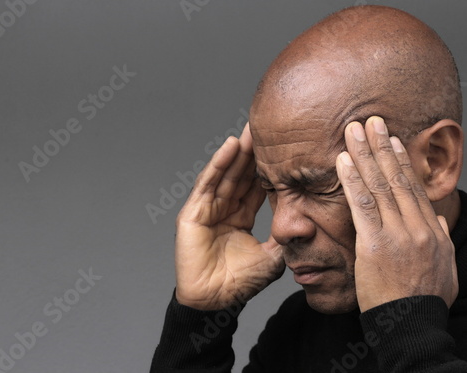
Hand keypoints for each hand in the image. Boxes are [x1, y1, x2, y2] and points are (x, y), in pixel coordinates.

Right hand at [175, 123, 284, 309]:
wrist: (215, 301)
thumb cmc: (239, 282)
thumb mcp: (272, 256)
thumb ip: (284, 237)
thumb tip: (306, 223)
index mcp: (240, 216)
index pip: (255, 186)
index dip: (267, 168)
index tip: (282, 148)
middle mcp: (223, 209)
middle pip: (240, 174)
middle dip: (253, 152)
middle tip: (266, 128)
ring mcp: (207, 209)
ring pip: (225, 174)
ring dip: (238, 152)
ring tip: (251, 130)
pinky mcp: (193, 213)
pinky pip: (208, 185)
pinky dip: (219, 165)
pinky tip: (231, 147)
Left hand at [336, 116, 457, 311]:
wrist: (412, 325)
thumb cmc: (423, 298)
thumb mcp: (443, 267)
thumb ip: (439, 241)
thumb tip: (438, 224)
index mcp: (430, 229)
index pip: (413, 187)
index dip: (400, 160)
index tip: (389, 140)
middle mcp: (416, 225)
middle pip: (397, 178)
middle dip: (380, 146)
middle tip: (369, 121)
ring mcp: (397, 233)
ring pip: (379, 185)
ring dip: (364, 155)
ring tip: (353, 131)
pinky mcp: (375, 244)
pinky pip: (362, 205)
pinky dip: (352, 180)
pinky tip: (342, 162)